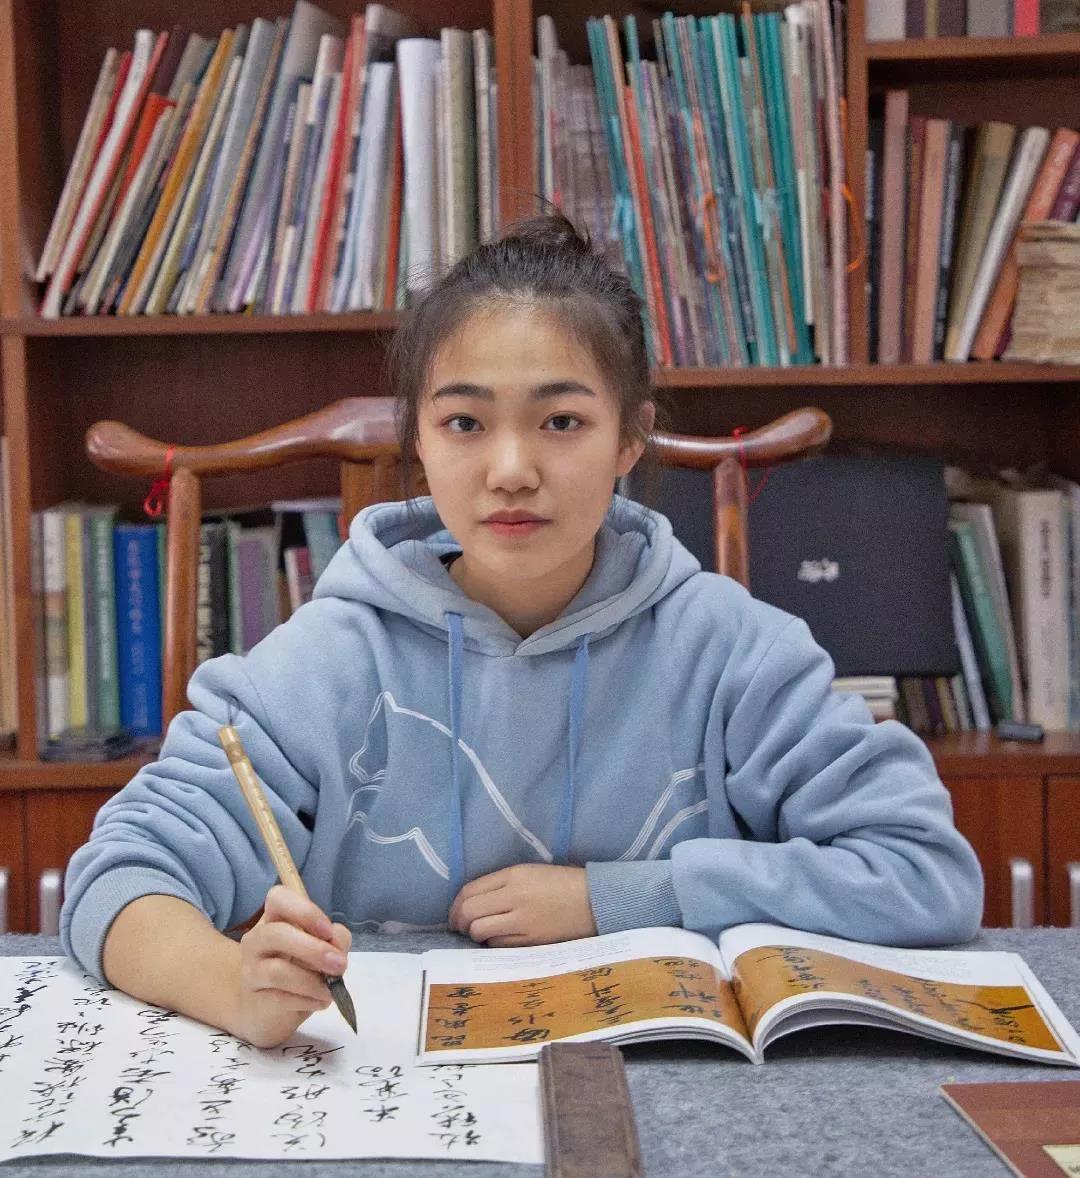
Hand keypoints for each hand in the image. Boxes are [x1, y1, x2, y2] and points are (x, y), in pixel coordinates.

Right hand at [228, 885, 351, 1047]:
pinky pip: (282, 999)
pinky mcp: (255, 1000)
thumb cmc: (301, 969)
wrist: (270, 1008)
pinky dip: (308, 1000)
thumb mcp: (324, 948)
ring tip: (330, 990)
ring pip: (278, 971)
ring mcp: (251, 971)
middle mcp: (256, 940)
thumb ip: (335, 939)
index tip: (328, 931)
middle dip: (314, 949)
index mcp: (274, 918)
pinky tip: (320, 1001)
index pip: (278, 898)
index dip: (305, 911)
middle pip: (276, 933)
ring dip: (312, 981)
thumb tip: (337, 947)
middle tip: (340, 965)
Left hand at [448, 864, 597, 946]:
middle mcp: (515, 897)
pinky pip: (499, 945)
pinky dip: (493, 943)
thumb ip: (500, 883)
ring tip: (479, 933)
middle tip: (460, 927)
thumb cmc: (560, 883)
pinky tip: (499, 939)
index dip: (455, 905)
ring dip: (474, 934)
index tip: (454, 913)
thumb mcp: (529, 872)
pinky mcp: (532, 942)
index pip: (469, 891)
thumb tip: (471, 902)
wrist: (594, 901)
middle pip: (469, 913)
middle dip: (458, 922)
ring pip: (480, 932)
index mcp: (514, 875)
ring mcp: (523, 922)